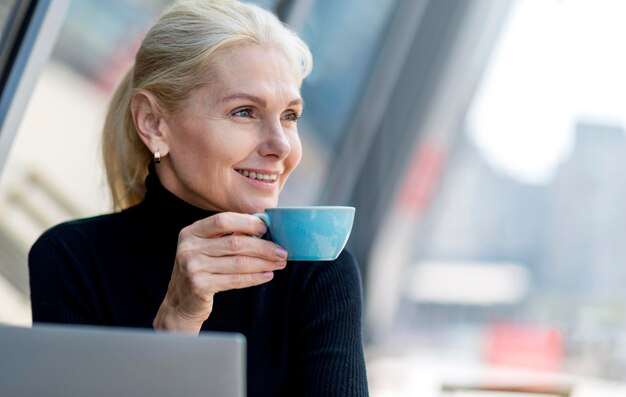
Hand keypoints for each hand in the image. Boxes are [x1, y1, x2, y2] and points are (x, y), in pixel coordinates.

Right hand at [153, 212, 286, 333]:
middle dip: (263, 247)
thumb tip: (262, 227)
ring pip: (238, 263)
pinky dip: (254, 278)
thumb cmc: (201, 270)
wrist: (180, 302)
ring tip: (279, 263)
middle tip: (282, 251)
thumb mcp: (205, 248)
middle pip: (235, 243)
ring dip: (264, 263)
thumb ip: (226, 236)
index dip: (247, 222)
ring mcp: (192, 267)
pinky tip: (267, 275)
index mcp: (191, 232)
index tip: (266, 228)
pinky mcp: (199, 286)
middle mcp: (189, 248)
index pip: (222, 220)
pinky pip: (235, 280)